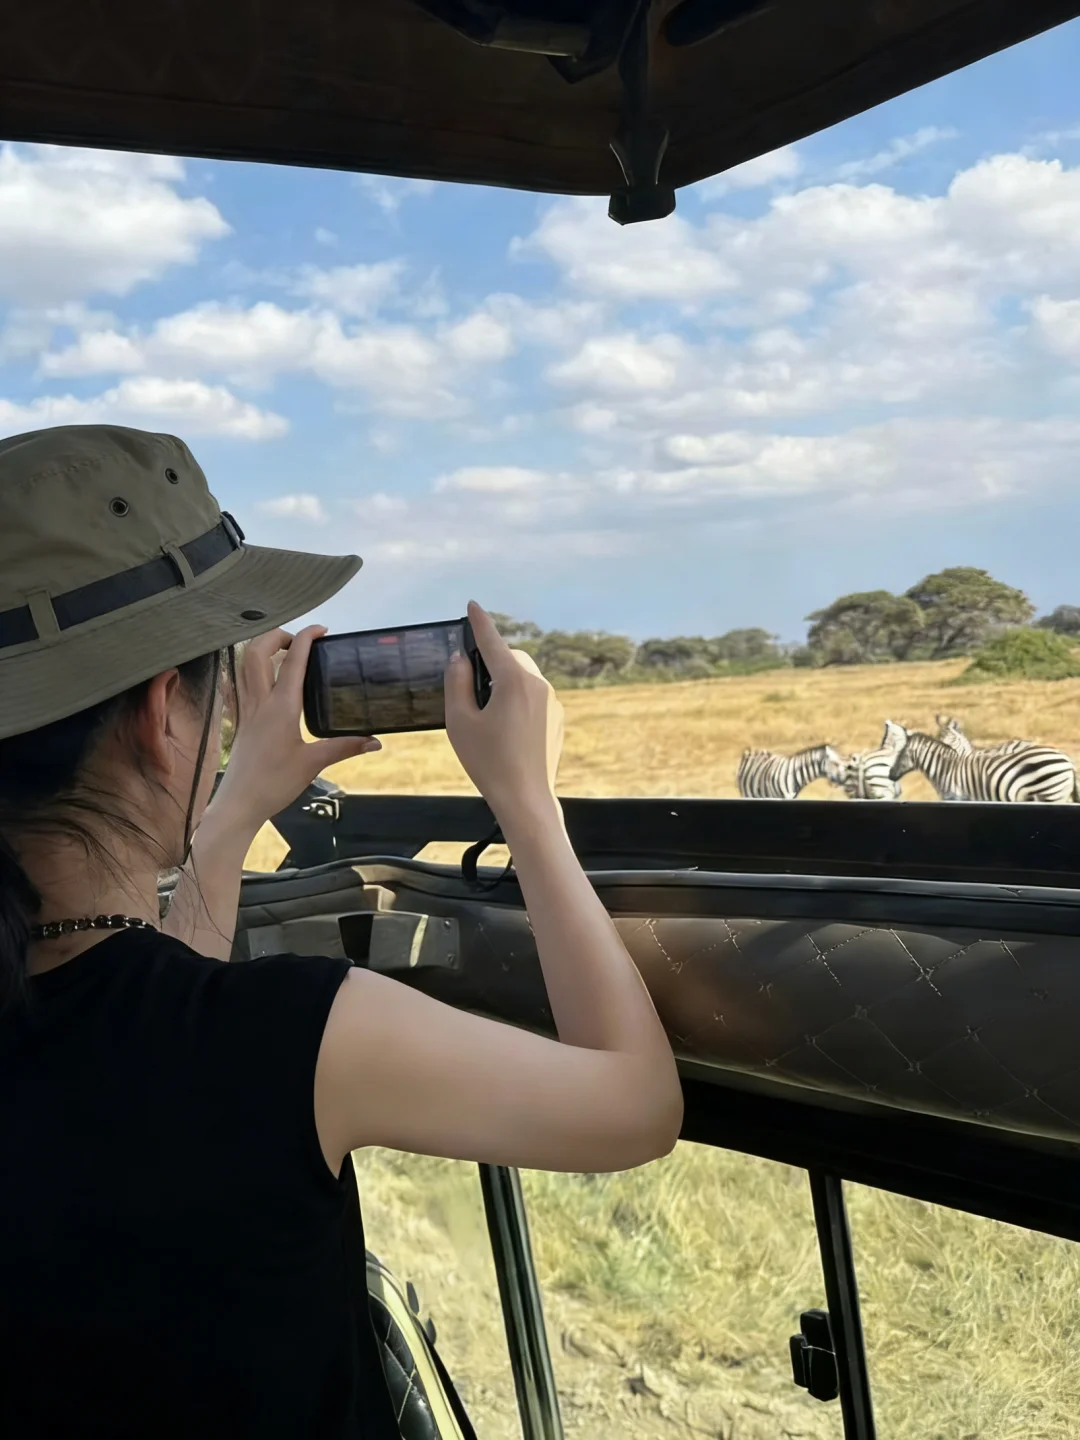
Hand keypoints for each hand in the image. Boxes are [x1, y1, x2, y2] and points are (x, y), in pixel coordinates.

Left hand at [209, 625, 379, 837]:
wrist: (239, 803)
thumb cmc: (274, 784)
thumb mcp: (313, 764)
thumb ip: (344, 747)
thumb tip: (375, 741)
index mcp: (281, 707)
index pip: (292, 660)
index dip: (307, 637)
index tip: (322, 629)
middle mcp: (260, 701)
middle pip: (257, 651)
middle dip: (278, 635)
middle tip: (300, 641)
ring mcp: (247, 709)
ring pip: (245, 664)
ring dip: (263, 648)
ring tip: (286, 652)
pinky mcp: (241, 720)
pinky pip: (243, 683)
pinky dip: (255, 669)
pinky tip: (268, 679)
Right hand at [444, 601, 563, 822]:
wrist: (526, 799)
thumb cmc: (488, 762)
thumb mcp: (459, 721)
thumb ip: (456, 682)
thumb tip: (460, 659)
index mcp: (513, 680)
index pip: (492, 641)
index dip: (480, 622)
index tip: (473, 606)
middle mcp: (538, 684)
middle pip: (510, 658)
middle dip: (491, 663)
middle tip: (471, 692)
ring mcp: (551, 701)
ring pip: (523, 678)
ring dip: (504, 684)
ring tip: (487, 718)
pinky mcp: (557, 718)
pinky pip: (533, 697)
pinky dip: (517, 701)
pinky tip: (505, 731)